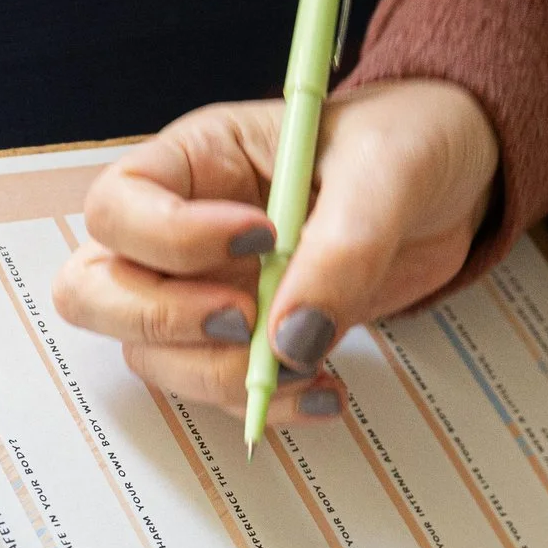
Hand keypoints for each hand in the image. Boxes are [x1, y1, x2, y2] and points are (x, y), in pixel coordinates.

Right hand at [55, 79, 497, 424]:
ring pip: (149, 355)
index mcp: (193, 161)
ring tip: (304, 366)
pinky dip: (265, 404)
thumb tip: (292, 341)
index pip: (117, 206)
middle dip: (157, 320)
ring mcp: (203, 291)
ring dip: (214, 376)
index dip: (168, 237)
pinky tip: (323, 390)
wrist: (455, 184)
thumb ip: (342, 248)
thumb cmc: (406, 143)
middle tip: (241, 322)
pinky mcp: (244, 341)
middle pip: (92, 292)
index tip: (261, 240)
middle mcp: (178, 231)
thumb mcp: (386, 172)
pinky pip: (217, 389)